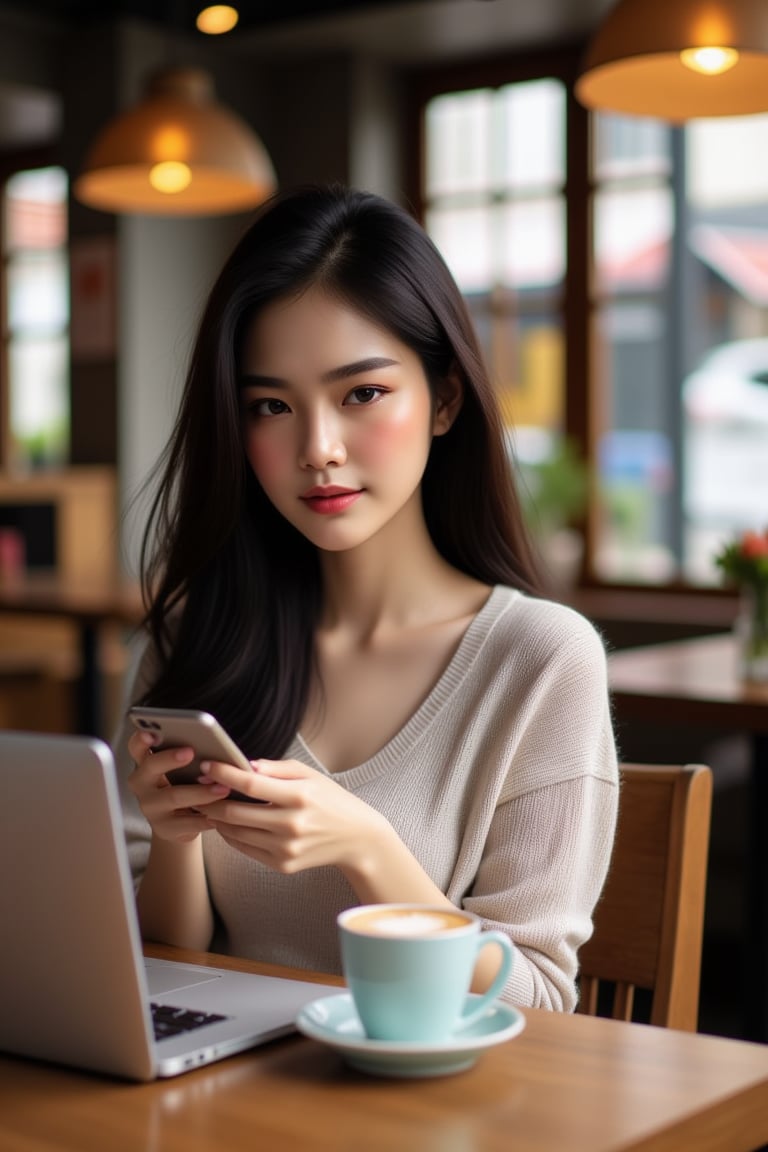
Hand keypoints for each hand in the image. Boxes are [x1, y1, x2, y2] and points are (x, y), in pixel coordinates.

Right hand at [126, 728, 232, 844]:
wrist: (179, 825)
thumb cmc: (182, 786)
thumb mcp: (179, 771)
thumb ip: (186, 757)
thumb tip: (211, 744)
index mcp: (145, 764)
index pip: (136, 747)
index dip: (141, 740)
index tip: (151, 733)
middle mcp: (142, 784)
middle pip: (151, 767)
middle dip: (170, 758)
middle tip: (191, 752)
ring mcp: (150, 807)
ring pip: (173, 796)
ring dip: (200, 792)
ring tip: (222, 788)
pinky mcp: (164, 828)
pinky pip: (186, 822)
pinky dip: (205, 817)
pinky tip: (220, 814)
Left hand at [198, 757, 390, 875]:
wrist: (357, 838)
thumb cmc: (331, 800)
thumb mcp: (310, 776)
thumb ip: (276, 769)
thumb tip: (244, 765)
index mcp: (299, 797)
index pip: (250, 785)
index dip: (224, 774)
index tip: (207, 764)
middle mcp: (291, 825)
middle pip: (235, 813)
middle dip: (211, 799)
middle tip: (198, 787)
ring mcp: (286, 848)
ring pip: (236, 833)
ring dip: (217, 818)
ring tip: (207, 804)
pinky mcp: (282, 865)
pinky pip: (246, 849)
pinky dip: (232, 835)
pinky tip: (227, 823)